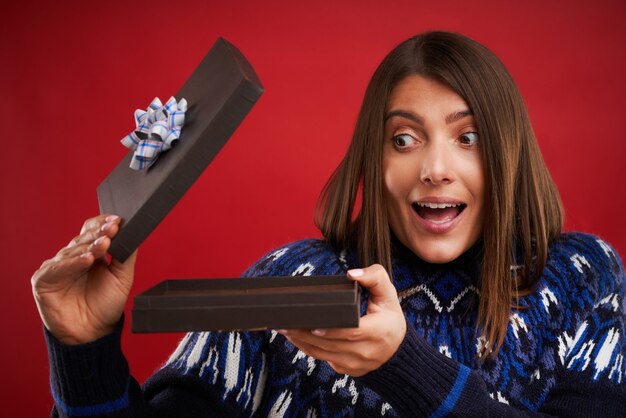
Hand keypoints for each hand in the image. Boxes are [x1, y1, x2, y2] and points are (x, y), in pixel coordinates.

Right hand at [31, 215, 136, 344]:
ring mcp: (57, 267)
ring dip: (89, 247)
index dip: (103, 224)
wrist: (94, 333)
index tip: (117, 220)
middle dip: (99, 233)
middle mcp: (71, 258)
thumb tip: (133, 232)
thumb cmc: (106, 305)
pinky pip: (58, 268)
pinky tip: (86, 260)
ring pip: (72, 251)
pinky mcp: (43, 280)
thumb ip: (126, 254)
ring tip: (104, 243)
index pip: (92, 231)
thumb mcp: (122, 277)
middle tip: (113, 228)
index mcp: (89, 253)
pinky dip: (73, 263)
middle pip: (83, 239)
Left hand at [278, 264, 405, 376]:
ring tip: (284, 328)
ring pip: (323, 354)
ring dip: (301, 341)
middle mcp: (367, 352)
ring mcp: (356, 364)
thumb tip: (352, 273)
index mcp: (378, 332)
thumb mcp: (389, 294)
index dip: (331, 329)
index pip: (351, 332)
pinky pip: (323, 359)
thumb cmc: (389, 317)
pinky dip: (307, 348)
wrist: (396, 348)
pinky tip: (295, 337)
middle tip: (286, 321)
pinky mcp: (347, 369)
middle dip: (306, 333)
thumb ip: (375, 277)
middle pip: (331, 344)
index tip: (313, 323)